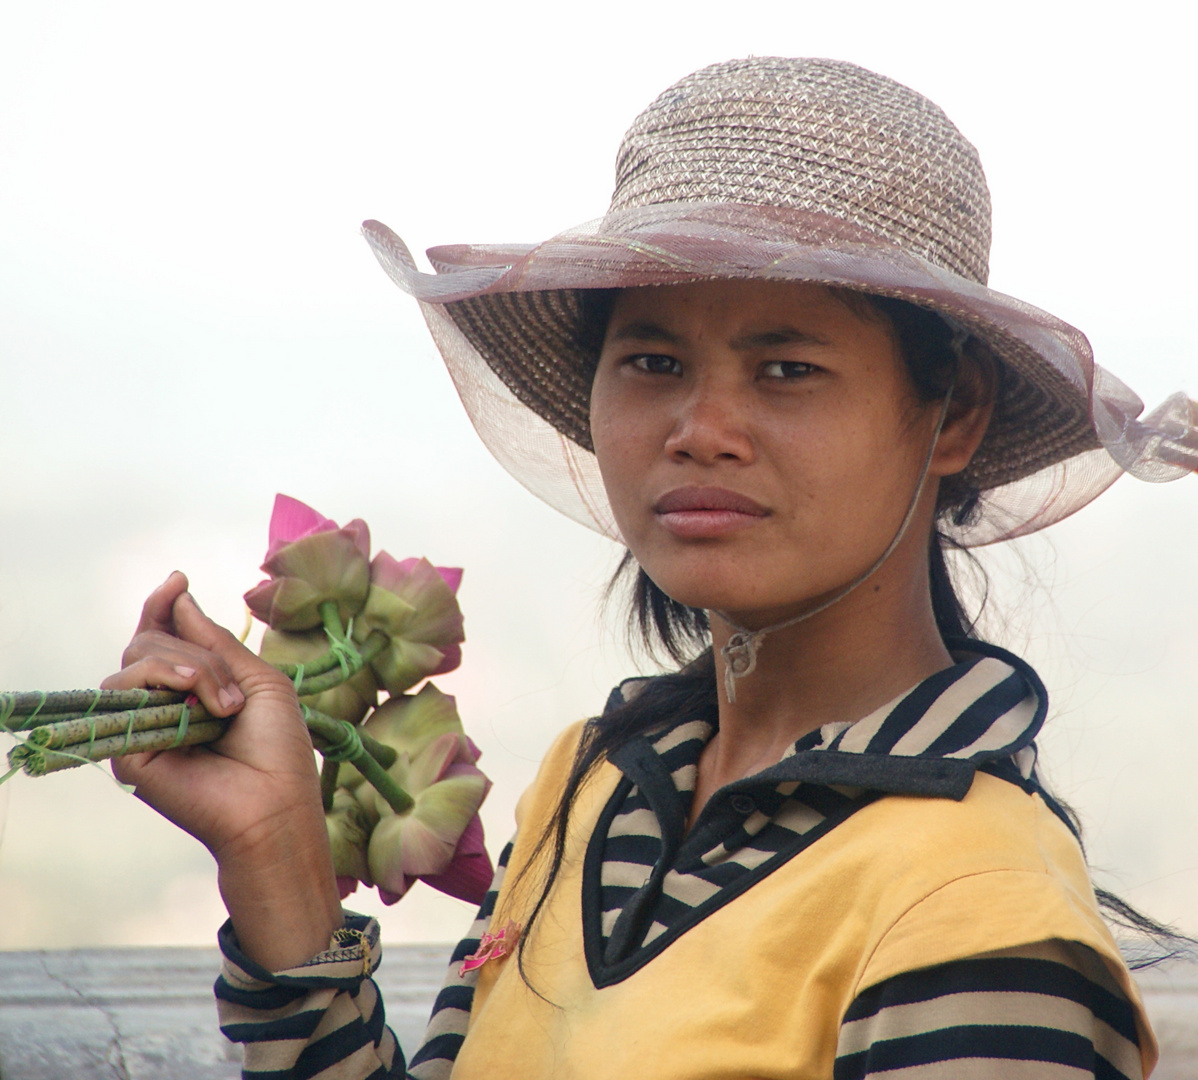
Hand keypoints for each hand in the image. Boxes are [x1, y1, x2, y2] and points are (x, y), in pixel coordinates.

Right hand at [103, 571, 341, 969]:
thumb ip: (214, 640)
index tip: (177, 580)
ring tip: (224, 702)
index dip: (163, 605)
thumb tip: (179, 594)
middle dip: (194, 649)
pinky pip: (127, 689)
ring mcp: (142, 725)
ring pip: (138, 658)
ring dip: (188, 667)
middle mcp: (162, 703)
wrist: (274, 804)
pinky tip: (196, 699)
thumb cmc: (277, 748)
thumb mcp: (258, 679)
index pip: (162, 636)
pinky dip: (164, 680)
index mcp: (193, 686)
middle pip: (148, 641)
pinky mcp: (127, 748)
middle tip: (231, 689)